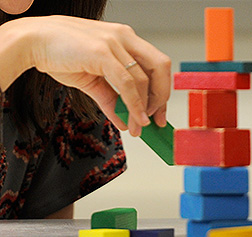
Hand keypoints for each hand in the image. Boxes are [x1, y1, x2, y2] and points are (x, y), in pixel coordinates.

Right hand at [25, 15, 170, 135]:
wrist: (32, 41)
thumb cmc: (60, 53)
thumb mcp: (92, 79)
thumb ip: (110, 98)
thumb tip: (123, 120)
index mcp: (125, 40)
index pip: (156, 66)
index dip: (162, 91)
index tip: (159, 112)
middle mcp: (124, 38)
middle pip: (160, 68)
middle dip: (161, 98)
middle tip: (156, 120)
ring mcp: (115, 43)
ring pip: (143, 79)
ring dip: (144, 109)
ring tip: (138, 127)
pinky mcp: (102, 52)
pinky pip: (127, 83)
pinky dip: (133, 104)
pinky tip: (132, 119)